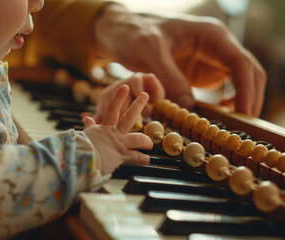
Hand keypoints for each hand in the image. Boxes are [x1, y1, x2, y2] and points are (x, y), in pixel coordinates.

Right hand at [83, 85, 152, 174]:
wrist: (82, 158)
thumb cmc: (81, 148)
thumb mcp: (86, 134)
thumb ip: (90, 127)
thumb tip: (86, 117)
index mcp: (104, 128)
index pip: (112, 109)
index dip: (118, 98)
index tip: (124, 88)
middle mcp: (114, 133)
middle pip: (128, 117)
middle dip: (137, 105)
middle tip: (144, 95)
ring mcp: (119, 144)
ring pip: (138, 138)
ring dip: (145, 141)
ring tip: (150, 144)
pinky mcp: (122, 156)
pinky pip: (136, 157)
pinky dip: (142, 159)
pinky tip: (146, 160)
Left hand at [94, 4, 265, 116]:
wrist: (123, 32)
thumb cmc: (135, 34)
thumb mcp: (150, 52)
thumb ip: (168, 77)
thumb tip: (188, 106)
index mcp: (210, 35)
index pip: (240, 62)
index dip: (246, 88)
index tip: (243, 112)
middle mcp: (216, 46)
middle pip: (247, 72)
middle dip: (249, 97)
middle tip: (243, 125)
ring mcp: (210, 59)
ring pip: (239, 81)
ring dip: (241, 101)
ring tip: (235, 124)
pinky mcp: (201, 71)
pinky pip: (223, 88)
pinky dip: (226, 102)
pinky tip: (219, 114)